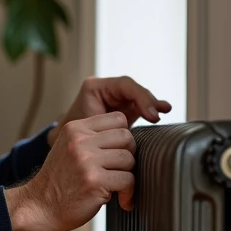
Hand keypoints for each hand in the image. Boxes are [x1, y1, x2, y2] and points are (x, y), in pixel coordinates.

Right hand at [6, 112, 136, 230]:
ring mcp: (86, 160)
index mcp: (75, 129)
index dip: (123, 137)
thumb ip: (92, 138)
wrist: (39, 208)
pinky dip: (128, 193)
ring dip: (127, 175)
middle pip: (126, 137)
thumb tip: (128, 136)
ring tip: (116, 186)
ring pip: (129, 158)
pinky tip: (121, 200)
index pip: (117, 118)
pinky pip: (128, 180)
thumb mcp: (69, 148)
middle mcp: (79, 141)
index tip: (117, 153)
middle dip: (128, 155)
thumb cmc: (59, 181)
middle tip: (119, 171)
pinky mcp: (94, 181)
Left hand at [48, 76, 170, 145]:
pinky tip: (164, 110)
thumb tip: (125, 133)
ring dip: (152, 104)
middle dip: (148, 101)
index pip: (124, 85)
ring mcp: (116, 98)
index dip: (141, 97)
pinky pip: (139, 105)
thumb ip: (104, 128)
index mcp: (94, 88)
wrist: (65, 145)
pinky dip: (150, 108)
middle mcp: (107, 89)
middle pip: (134, 90)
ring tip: (165, 110)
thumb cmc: (72, 138)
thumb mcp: (87, 131)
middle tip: (158, 115)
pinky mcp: (123, 108)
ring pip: (138, 96)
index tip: (151, 114)